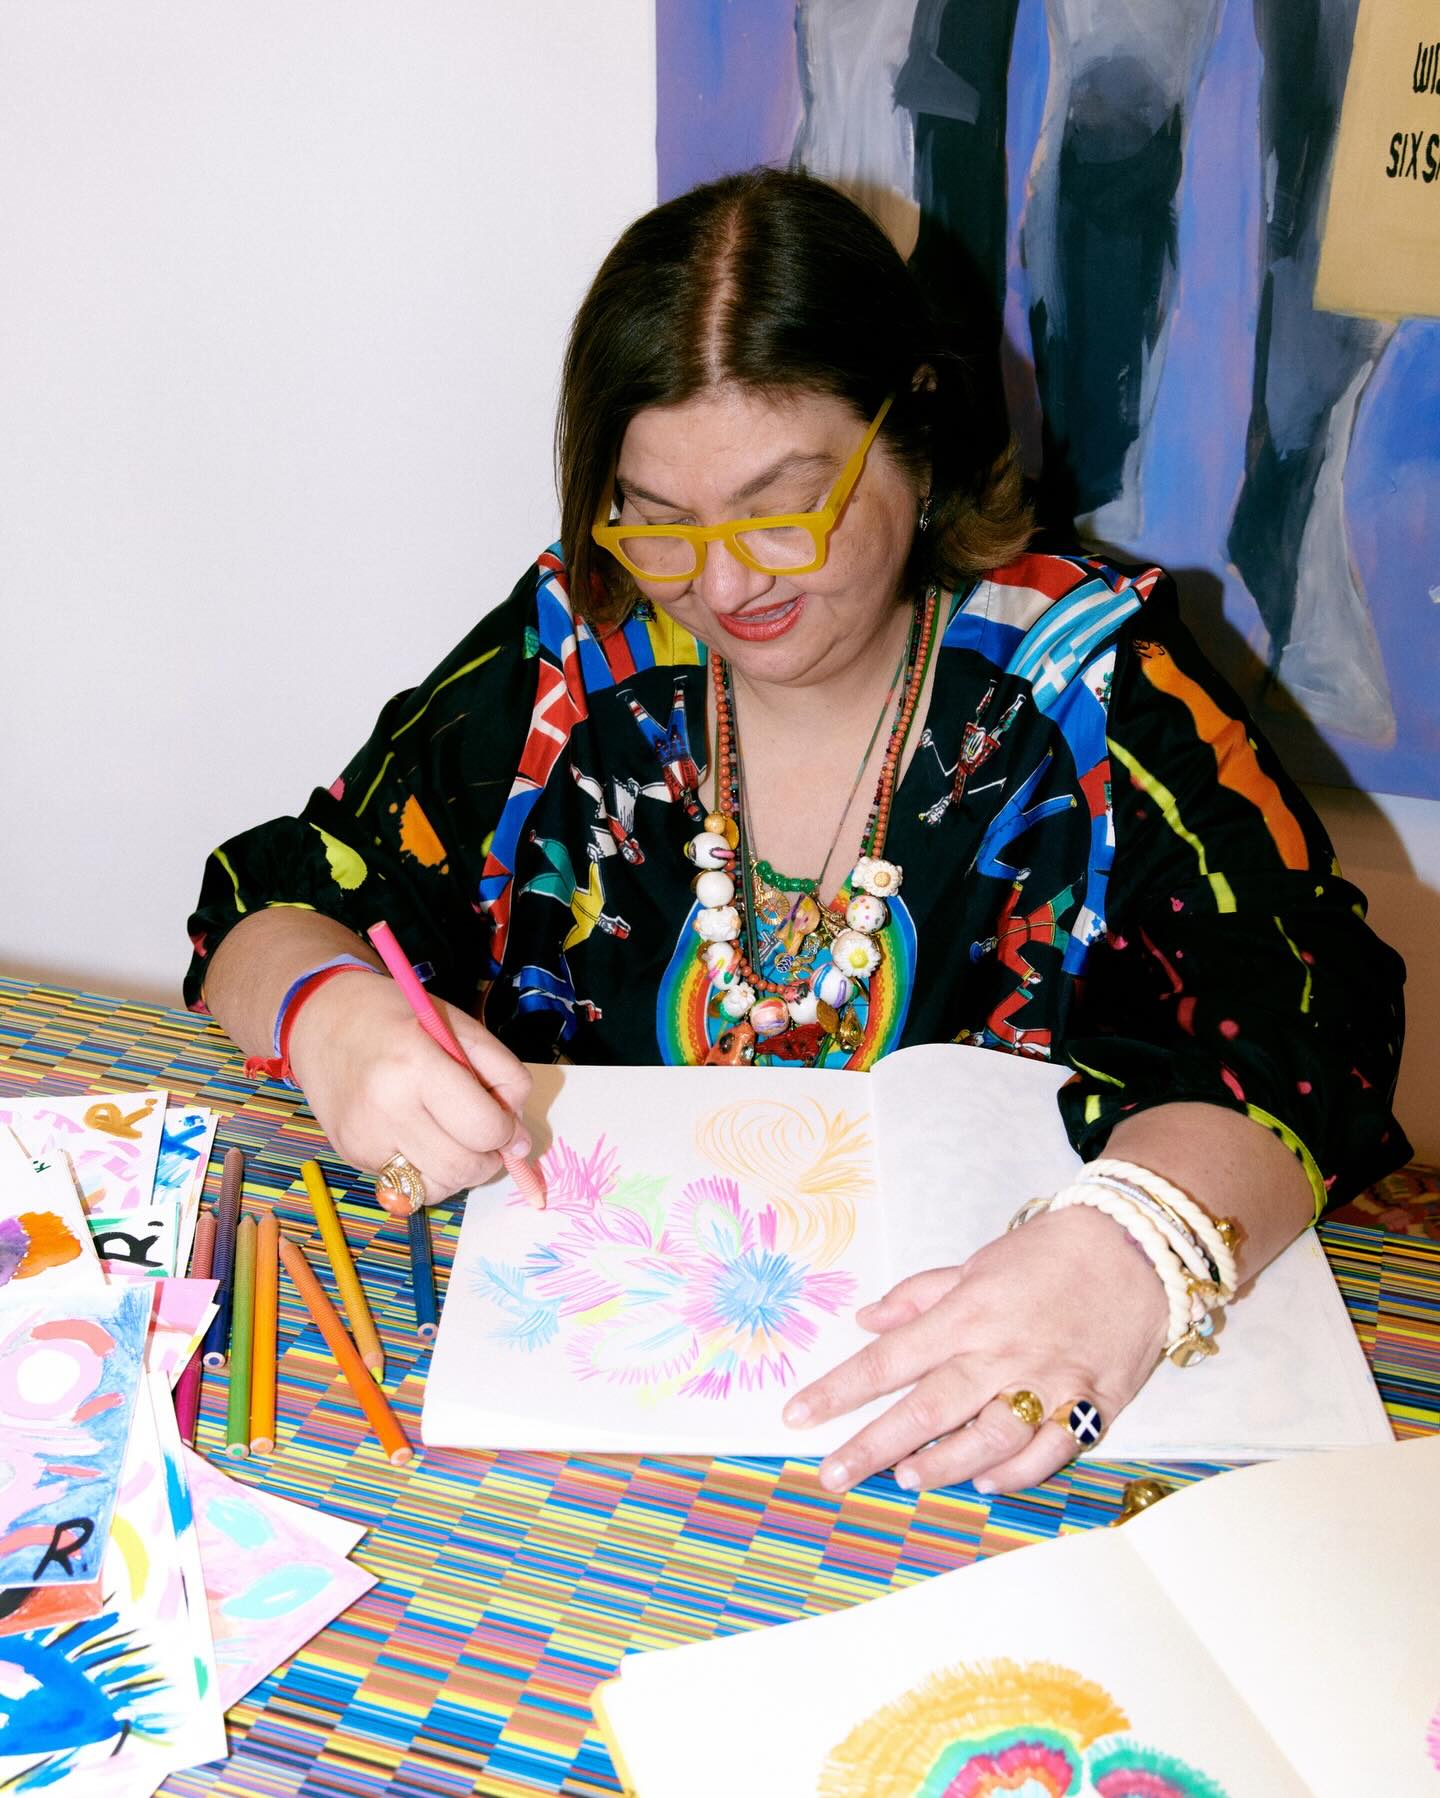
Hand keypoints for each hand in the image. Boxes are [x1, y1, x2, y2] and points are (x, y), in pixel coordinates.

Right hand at [286, 970, 531, 1214]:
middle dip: (487, 1160)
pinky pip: (406, 1186)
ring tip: (453, 1140)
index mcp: (417, 1065)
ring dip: (457, 1174)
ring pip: (435, 1190)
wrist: (322, 1018)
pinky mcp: (350, 1155)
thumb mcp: (461, 1027)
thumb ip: (505, 1076)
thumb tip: (519, 1139)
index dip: (508, 1132)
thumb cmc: (398, 1017)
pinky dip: (425, 1172)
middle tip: (485, 1138)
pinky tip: (420, 1139)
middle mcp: (385, 1107)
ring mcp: (363, 1137)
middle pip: (462, 1168)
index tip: (506, 1122)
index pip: (485, 1129)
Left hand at [782, 1207, 1168, 1495]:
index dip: (839, 1390)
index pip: (888, 1360)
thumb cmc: (1050, 1253)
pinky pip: (1049, 1452)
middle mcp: (1000, 1353)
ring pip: (985, 1440)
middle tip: (832, 1475)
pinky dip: (1016, 1472)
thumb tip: (867, 1320)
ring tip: (907, 1478)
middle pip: (925, 1409)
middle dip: (871, 1446)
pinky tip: (985, 1480)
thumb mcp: (977, 1264)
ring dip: (943, 1464)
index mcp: (966, 1315)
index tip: (797, 1415)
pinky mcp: (1091, 1404)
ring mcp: (1047, 1382)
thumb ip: (920, 1296)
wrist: (1137, 1248)